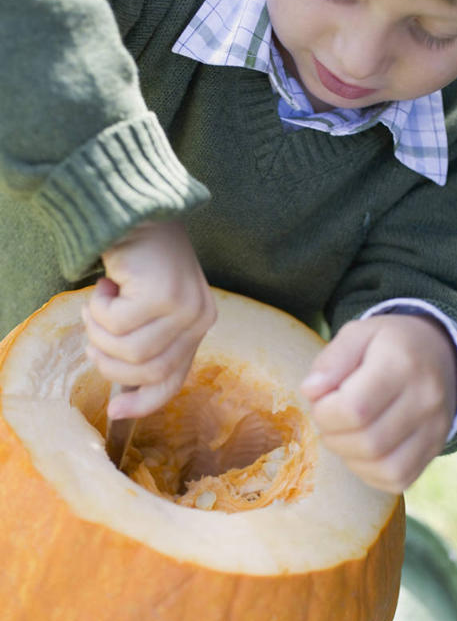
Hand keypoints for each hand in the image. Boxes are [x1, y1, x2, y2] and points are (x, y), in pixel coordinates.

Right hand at [82, 220, 215, 418]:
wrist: (136, 208)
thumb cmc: (139, 259)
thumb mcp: (149, 307)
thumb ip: (146, 344)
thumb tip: (122, 400)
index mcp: (199, 325)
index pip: (174, 379)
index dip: (144, 402)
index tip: (116, 412)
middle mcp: (199, 319)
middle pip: (146, 372)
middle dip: (109, 360)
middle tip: (93, 332)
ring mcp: (184, 308)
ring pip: (128, 352)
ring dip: (99, 331)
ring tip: (97, 304)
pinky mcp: (162, 296)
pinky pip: (114, 325)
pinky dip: (98, 307)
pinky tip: (106, 283)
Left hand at [300, 315, 456, 492]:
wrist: (438, 353)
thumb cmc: (386, 345)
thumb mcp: (357, 334)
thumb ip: (331, 360)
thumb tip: (310, 392)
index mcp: (402, 363)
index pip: (354, 409)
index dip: (325, 413)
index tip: (321, 401)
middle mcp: (426, 398)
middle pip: (368, 442)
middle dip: (334, 436)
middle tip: (329, 418)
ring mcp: (436, 428)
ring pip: (384, 468)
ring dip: (350, 457)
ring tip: (344, 432)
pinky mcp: (436, 449)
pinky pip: (397, 479)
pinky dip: (370, 472)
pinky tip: (362, 448)